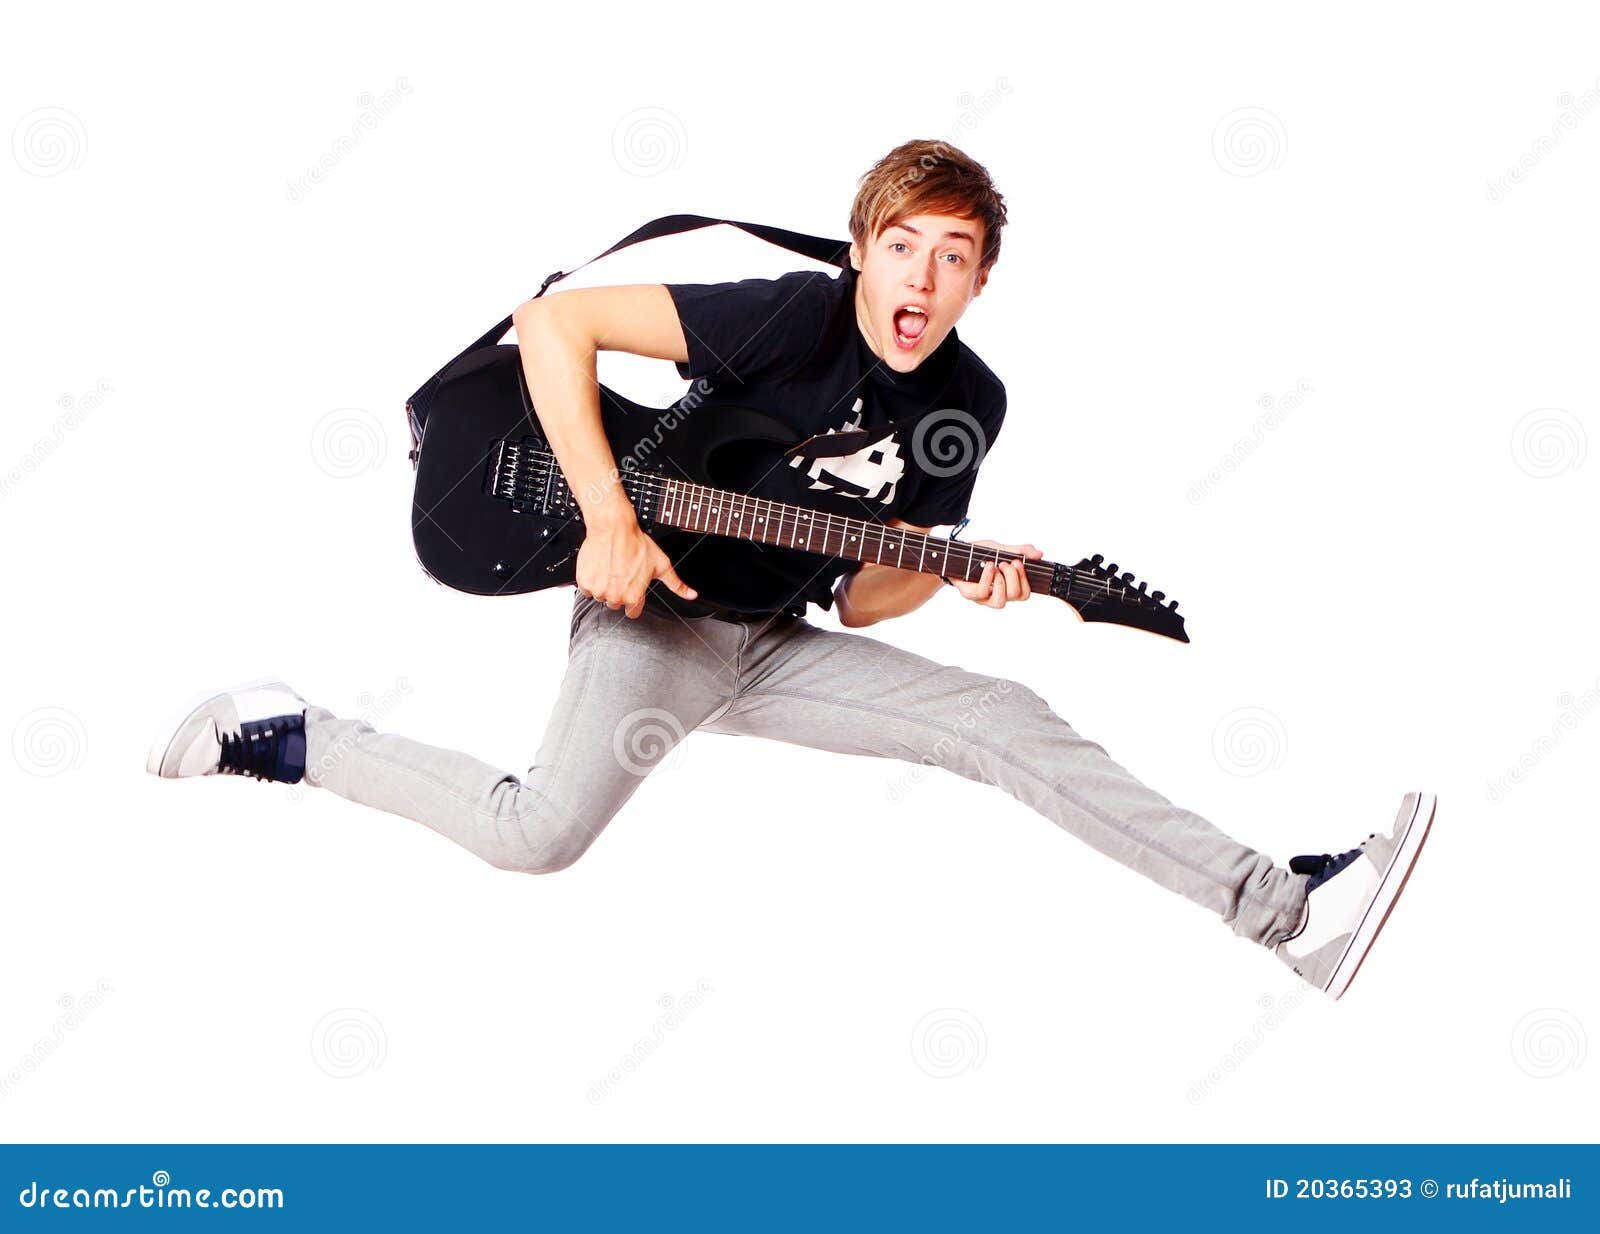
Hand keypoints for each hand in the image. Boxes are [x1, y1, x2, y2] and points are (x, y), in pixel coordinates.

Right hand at [575, 519, 696, 618]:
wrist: (614, 528)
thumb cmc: (637, 544)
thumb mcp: (662, 565)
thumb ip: (676, 585)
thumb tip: (691, 595)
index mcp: (634, 596)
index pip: (633, 613)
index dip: (634, 600)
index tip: (632, 588)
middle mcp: (615, 596)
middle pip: (616, 604)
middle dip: (619, 591)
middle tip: (622, 573)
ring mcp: (599, 590)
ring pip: (601, 596)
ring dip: (605, 586)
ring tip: (612, 568)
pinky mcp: (585, 582)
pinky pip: (587, 589)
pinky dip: (592, 580)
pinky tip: (601, 568)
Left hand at [949, 539, 1042, 609]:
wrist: (954, 553)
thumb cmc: (978, 554)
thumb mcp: (1000, 548)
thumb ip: (1019, 551)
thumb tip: (1039, 553)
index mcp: (1008, 585)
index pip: (1025, 594)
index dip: (1026, 580)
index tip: (1019, 562)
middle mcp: (998, 594)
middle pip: (1016, 596)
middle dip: (1014, 577)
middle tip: (1006, 563)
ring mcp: (984, 597)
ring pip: (1000, 602)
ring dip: (1001, 582)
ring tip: (996, 565)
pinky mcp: (971, 594)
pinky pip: (982, 593)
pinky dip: (987, 578)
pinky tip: (988, 567)